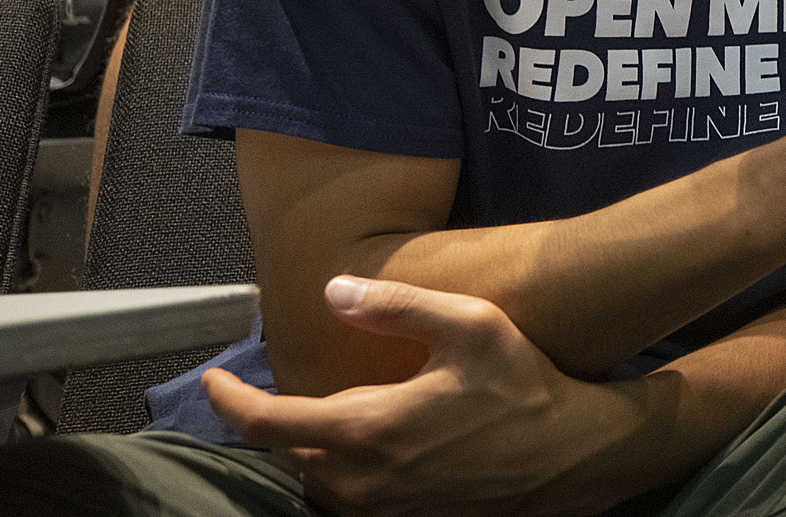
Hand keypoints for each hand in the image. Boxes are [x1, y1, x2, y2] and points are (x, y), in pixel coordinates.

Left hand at [204, 276, 636, 516]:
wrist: (573, 455)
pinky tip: (356, 452)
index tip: (212, 380)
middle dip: (268, 428)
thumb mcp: (470, 323)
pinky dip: (334, 477)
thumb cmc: (524, 384)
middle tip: (263, 396)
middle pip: (286, 460)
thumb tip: (332, 290)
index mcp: (368, 428)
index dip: (229, 402)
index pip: (268, 425)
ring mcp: (384, 509)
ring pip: (314, 486)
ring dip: (303, 455)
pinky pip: (347, 503)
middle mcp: (364, 480)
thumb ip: (397, 304)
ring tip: (308, 422)